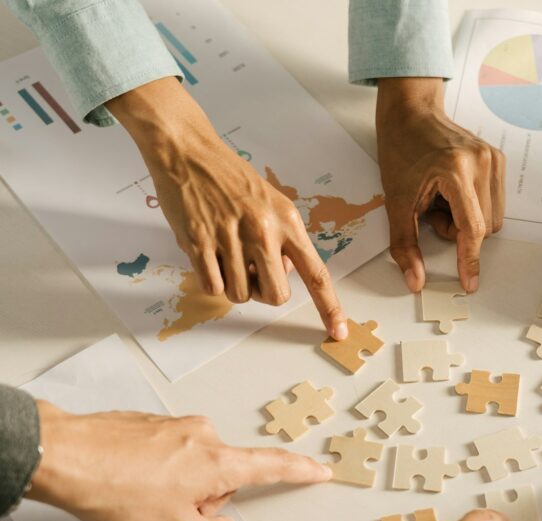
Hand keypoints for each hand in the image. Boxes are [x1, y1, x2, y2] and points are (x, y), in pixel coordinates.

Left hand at [27, 402, 331, 520]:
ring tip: (137, 500)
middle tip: (166, 516)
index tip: (320, 470)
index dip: (300, 471)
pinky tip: (125, 485)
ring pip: (190, 468)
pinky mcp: (148, 424)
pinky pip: (165, 456)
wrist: (65, 456)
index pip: (272, 466)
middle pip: (222, 477)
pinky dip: (152, 475)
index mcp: (218, 463)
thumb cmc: (117, 492)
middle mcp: (202, 436)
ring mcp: (174, 426)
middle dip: (202, 500)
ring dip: (174, 489)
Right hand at [107, 77, 347, 339]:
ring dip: (234, 286)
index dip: (330, 307)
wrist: (188, 152)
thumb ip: (283, 240)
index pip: (316, 273)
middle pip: (276, 296)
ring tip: (226, 256)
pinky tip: (208, 257)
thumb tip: (282, 274)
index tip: (339, 332)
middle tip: (252, 272)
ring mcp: (231, 237)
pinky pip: (213, 287)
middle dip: (264, 293)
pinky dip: (212, 281)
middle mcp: (264, 231)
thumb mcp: (272, 203)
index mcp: (288, 222)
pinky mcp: (199, 242)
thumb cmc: (232, 179)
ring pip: (241, 295)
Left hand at [376, 77, 504, 293]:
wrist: (410, 112)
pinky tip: (454, 192)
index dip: (469, 259)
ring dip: (467, 221)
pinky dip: (474, 207)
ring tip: (443, 200)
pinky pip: (494, 202)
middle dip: (458, 232)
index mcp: (455, 170)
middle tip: (432, 211)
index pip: (472, 228)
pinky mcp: (498, 159)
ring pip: (492, 218)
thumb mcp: (396, 201)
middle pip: (484, 227)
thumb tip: (415, 280)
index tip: (469, 282)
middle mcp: (481, 163)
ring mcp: (493, 159)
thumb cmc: (400, 150)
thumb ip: (405, 244)